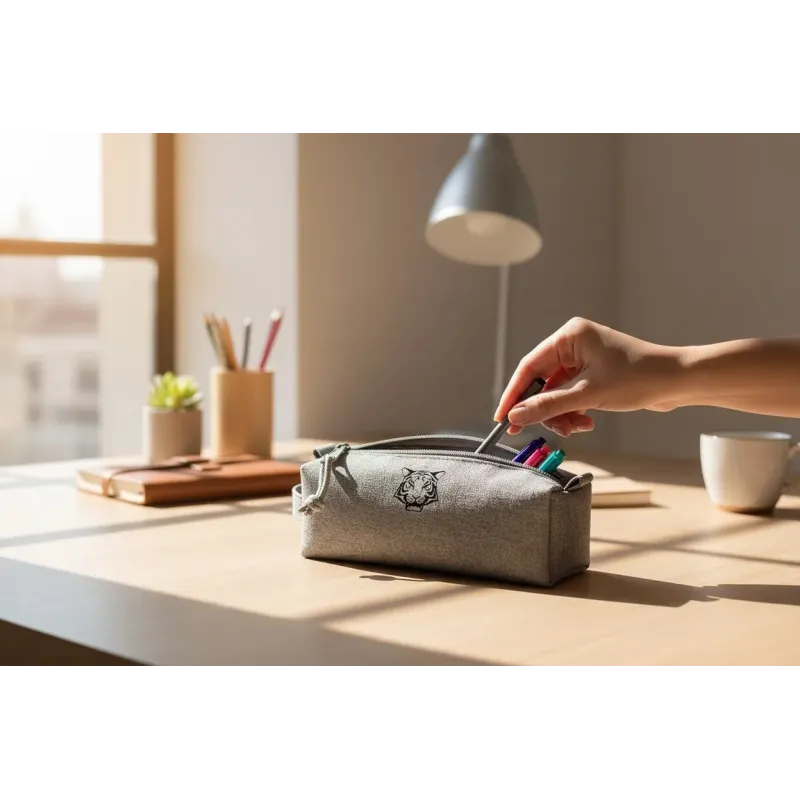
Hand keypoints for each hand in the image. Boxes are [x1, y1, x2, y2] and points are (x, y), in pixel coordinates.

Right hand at [495, 318, 681, 436]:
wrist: (680, 381)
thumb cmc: (639, 377)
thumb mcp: (588, 395)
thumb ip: (549, 405)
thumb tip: (516, 415)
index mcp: (570, 336)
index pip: (529, 366)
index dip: (514, 394)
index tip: (502, 417)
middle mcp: (574, 344)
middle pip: (541, 381)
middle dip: (544, 409)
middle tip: (538, 430)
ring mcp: (584, 359)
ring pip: (556, 393)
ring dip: (560, 414)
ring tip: (575, 428)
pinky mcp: (594, 374)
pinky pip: (570, 396)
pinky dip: (573, 412)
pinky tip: (586, 422)